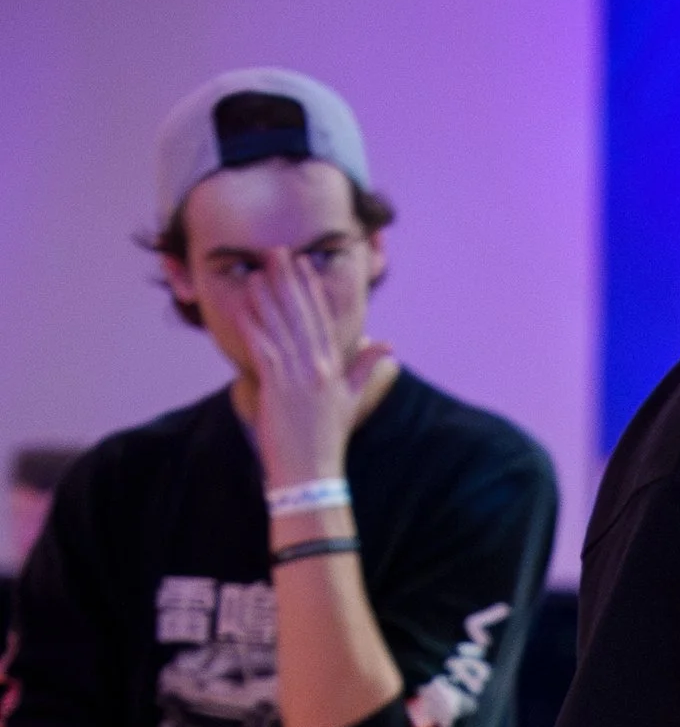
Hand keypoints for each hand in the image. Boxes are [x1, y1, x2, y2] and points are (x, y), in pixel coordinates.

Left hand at [236, 250, 396, 487]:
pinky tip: (244, 306)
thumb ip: (366, 370)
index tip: (303, 265)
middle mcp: (318, 369)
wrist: (312, 474)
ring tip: (257, 270)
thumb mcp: (352, 401)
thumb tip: (388, 346)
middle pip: (301, 316)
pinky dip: (253, 326)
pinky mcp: (277, 388)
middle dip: (288, 282)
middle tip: (276, 252)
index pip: (323, 321)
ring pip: (281, 327)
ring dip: (268, 296)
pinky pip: (263, 348)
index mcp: (335, 369)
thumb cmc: (328, 440)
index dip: (312, 291)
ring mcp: (297, 377)